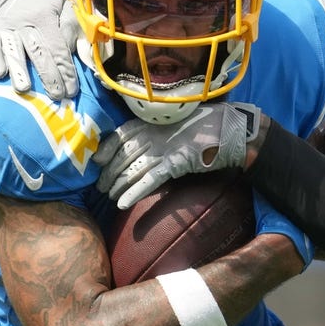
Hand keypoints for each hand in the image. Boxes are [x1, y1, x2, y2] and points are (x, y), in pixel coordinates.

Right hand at [0, 0, 79, 99]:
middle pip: (37, 53)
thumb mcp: (70, 11)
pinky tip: (0, 74)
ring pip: (13, 51)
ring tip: (24, 89)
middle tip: (56, 96)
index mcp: (45, 17)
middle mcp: (23, 21)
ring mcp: (6, 25)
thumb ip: (76, 34)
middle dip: (48, 76)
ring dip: (19, 71)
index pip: (57, 49)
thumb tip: (83, 59)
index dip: (65, 71)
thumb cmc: (54, 3)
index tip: (72, 90)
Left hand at [93, 103, 260, 208]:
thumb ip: (154, 131)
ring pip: (132, 170)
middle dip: (109, 173)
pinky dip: (134, 192)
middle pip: (122, 156)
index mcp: (150, 121)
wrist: (226, 128)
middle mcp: (152, 133)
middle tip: (101, 187)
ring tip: (110, 196)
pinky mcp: (174, 163)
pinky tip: (123, 204)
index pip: (118, 135)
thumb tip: (137, 146)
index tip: (98, 161)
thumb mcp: (172, 122)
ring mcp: (162, 149)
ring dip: (118, 185)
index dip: (106, 150)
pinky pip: (149, 180)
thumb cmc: (201, 124)